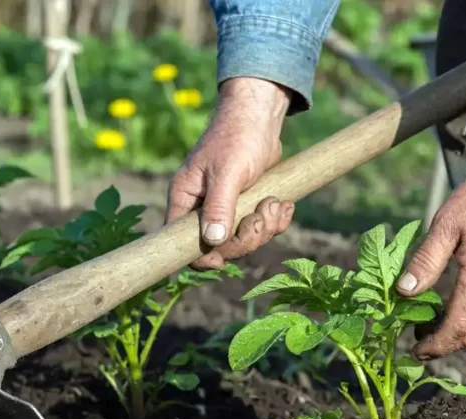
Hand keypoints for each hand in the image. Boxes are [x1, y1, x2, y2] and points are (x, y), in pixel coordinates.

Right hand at [165, 77, 295, 269]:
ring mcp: (226, 208)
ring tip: (275, 202)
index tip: (225, 255)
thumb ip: (219, 207)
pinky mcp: (248, 205)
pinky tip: (283, 203)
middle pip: (220, 247)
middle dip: (247, 237)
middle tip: (263, 214)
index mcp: (186, 200)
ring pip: (244, 239)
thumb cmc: (237, 137)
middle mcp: (202, 208)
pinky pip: (261, 228)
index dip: (203, 256)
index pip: (182, 243)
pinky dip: (275, 220)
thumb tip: (213, 241)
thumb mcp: (227, 172)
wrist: (260, 116)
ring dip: (266, 227)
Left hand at [397, 153, 465, 358]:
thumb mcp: (445, 224)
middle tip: (417, 344)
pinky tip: (447, 306)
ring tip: (427, 326)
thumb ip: (425, 261)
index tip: (414, 350)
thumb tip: (403, 291)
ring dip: (455, 332)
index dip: (435, 344)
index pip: (458, 327)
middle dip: (444, 345)